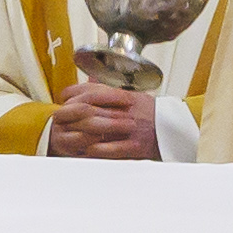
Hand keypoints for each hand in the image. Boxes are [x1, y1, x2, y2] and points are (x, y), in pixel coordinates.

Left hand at [43, 76, 164, 162]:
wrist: (175, 130)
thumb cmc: (151, 114)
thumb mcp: (132, 96)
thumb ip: (110, 90)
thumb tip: (89, 79)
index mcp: (125, 96)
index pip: (94, 91)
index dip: (74, 94)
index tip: (63, 98)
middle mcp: (126, 111)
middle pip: (90, 109)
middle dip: (70, 113)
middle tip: (57, 118)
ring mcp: (130, 129)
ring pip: (96, 128)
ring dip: (79, 132)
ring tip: (66, 136)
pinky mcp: (134, 147)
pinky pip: (108, 150)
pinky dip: (93, 152)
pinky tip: (84, 153)